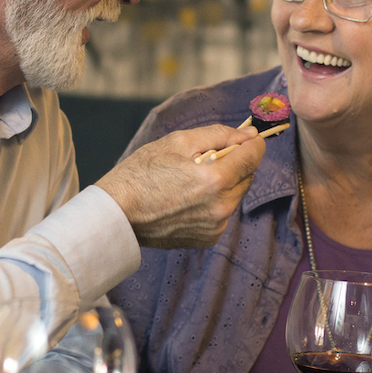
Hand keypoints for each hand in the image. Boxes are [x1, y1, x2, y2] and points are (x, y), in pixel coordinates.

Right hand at [98, 125, 264, 248]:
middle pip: (248, 176)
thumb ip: (218, 134)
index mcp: (215, 179)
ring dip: (224, 184)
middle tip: (204, 158)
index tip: (242, 139)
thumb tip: (248, 135)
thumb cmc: (142, 173)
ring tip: (191, 180)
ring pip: (235, 195)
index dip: (250, 143)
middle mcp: (221, 206)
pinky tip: (187, 198)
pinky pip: (222, 213)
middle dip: (234, 163)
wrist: (117, 213)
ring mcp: (216, 225)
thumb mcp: (178, 141)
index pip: (254, 156)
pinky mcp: (208, 238)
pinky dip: (213, 202)